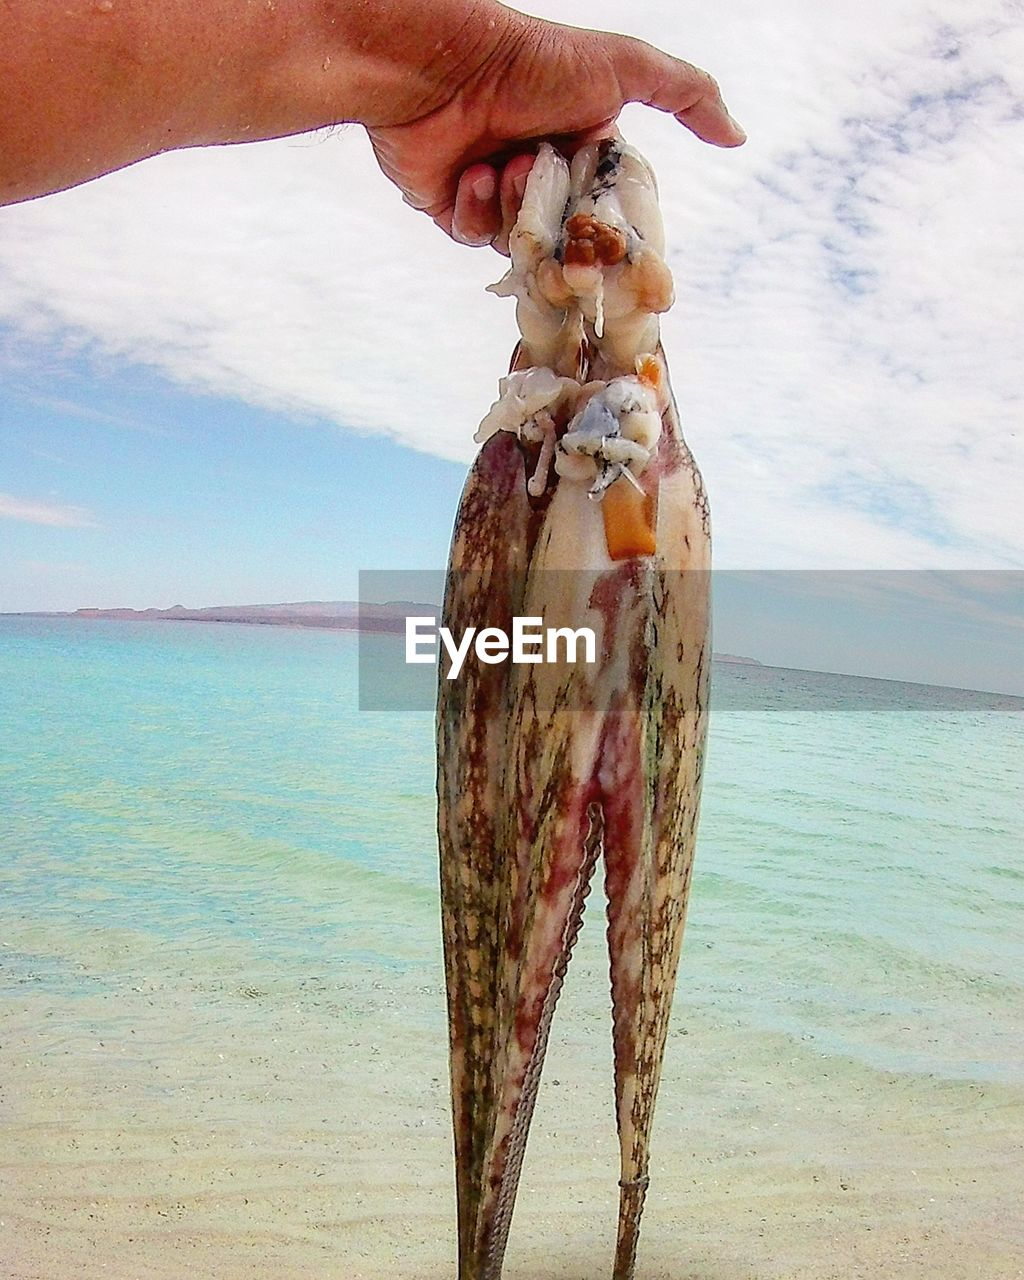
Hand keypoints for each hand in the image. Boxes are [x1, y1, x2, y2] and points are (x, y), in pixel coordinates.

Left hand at [365, 6, 744, 253]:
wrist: (444, 66)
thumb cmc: (532, 62)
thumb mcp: (624, 68)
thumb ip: (689, 94)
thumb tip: (738, 135)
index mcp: (583, 151)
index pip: (609, 211)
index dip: (610, 227)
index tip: (610, 233)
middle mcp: (543, 176)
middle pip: (567, 239)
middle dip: (561, 222)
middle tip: (553, 196)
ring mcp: (499, 196)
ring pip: (522, 243)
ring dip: (515, 206)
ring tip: (504, 160)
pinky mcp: (456, 210)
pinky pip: (475, 238)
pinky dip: (477, 208)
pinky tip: (473, 171)